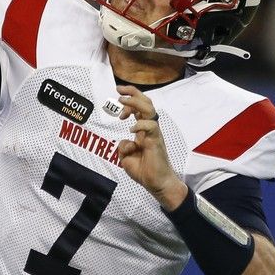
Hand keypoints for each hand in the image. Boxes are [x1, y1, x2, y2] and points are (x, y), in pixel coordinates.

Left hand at [115, 85, 186, 209]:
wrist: (157, 184)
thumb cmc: (144, 171)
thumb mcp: (126, 158)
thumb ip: (123, 147)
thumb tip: (125, 140)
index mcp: (144, 130)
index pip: (140, 108)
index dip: (129, 100)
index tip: (118, 99)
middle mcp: (150, 129)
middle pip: (146, 103)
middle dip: (133, 93)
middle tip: (119, 90)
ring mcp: (154, 134)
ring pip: (149, 110)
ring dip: (135, 102)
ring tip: (122, 101)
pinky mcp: (156, 142)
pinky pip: (151, 127)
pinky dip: (140, 124)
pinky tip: (131, 130)